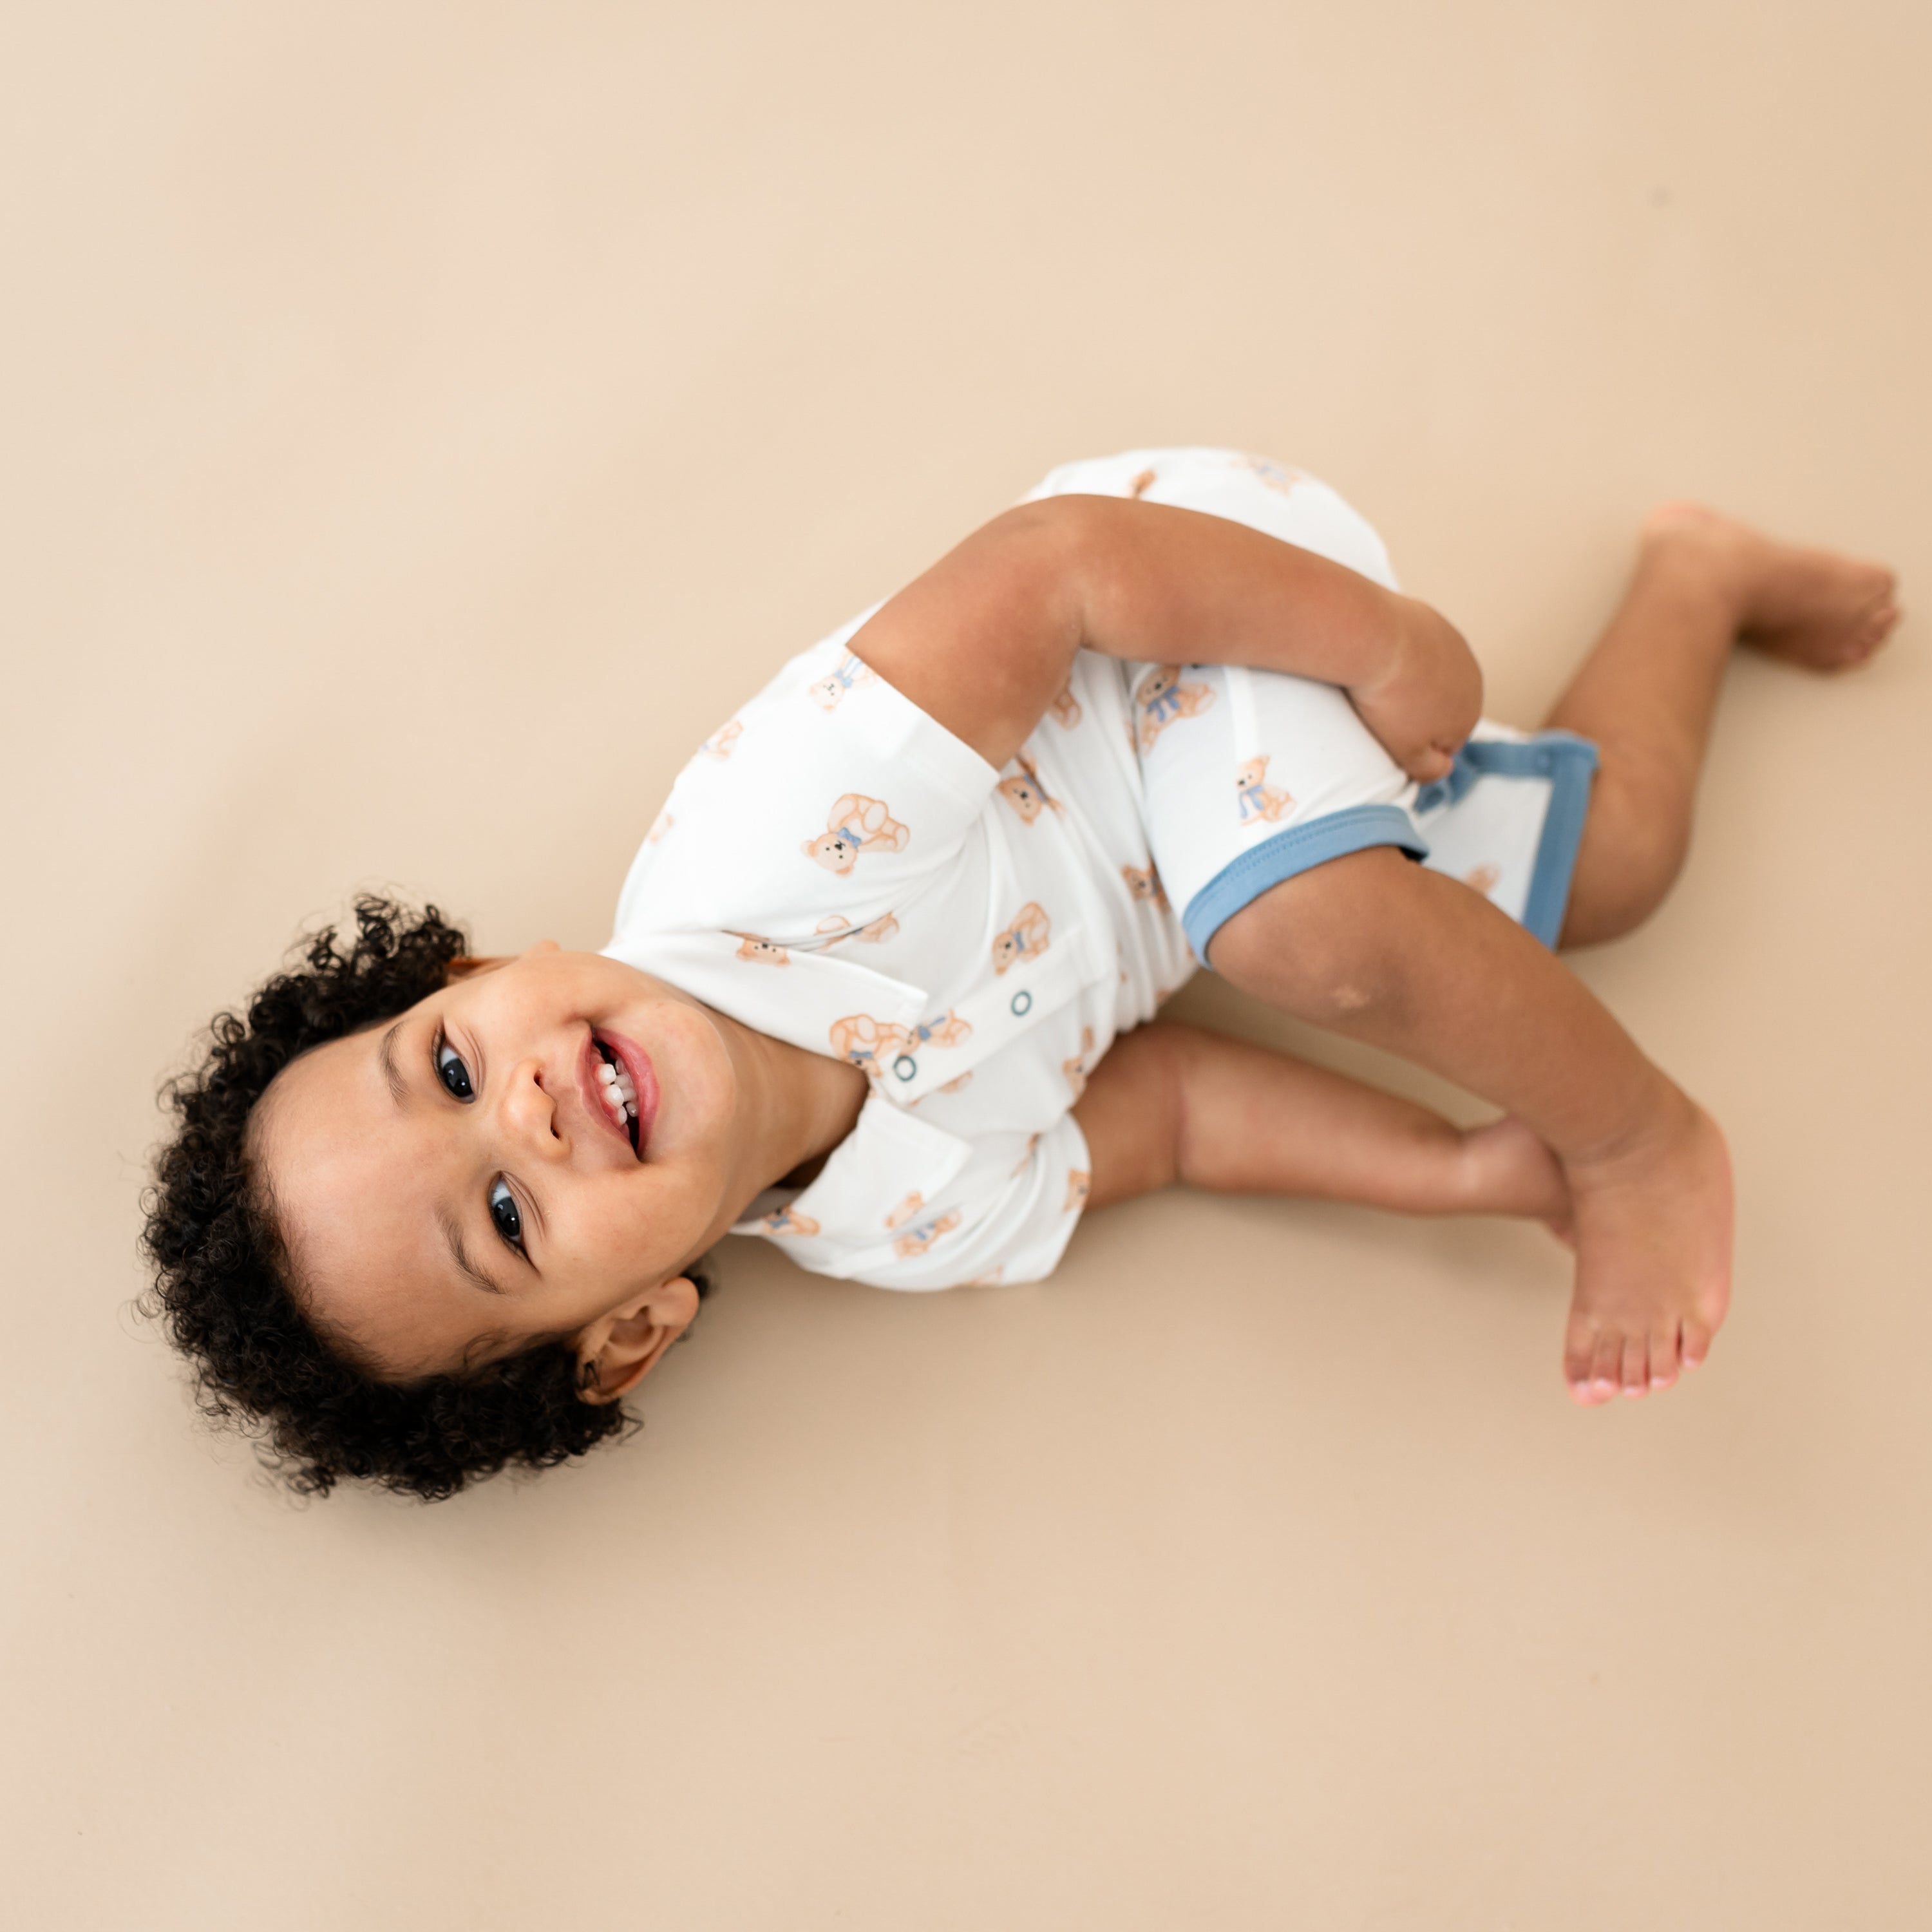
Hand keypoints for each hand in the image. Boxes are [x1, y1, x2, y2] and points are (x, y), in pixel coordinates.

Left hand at [1346, 595, 1482, 781]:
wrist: (1375, 639)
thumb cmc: (1389, 700)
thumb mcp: (1408, 752)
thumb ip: (1430, 770)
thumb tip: (1444, 770)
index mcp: (1469, 715)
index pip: (1444, 742)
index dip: (1413, 741)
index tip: (1389, 732)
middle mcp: (1472, 679)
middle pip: (1440, 706)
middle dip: (1416, 710)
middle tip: (1383, 709)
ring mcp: (1455, 647)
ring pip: (1430, 675)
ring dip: (1409, 681)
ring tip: (1380, 683)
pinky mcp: (1434, 622)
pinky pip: (1417, 648)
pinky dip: (1402, 653)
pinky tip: (1381, 656)